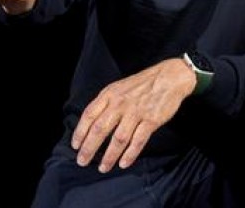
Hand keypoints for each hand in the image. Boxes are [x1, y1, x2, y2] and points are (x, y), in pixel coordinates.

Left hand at [72, 58, 196, 172]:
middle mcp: (120, 103)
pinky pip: (138, 141)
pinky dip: (130, 154)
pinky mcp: (151, 120)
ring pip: (118, 138)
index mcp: (110, 94)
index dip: (80, 132)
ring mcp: (136, 112)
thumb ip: (106, 102)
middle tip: (82, 161)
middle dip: (89, 148)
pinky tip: (123, 163)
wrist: (169, 77)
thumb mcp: (119, 87)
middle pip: (100, 129)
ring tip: (103, 167)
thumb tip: (92, 122)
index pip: (89, 115)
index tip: (75, 145)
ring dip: (109, 156)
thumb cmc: (143, 84)